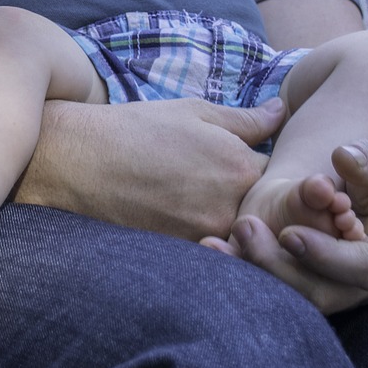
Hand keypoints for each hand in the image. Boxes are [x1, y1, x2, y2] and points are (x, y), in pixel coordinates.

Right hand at [16, 94, 285, 240]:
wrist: (82, 161)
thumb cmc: (138, 129)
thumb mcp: (194, 111)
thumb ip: (245, 118)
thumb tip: (283, 110)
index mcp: (239, 165)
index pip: (284, 178)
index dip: (277, 176)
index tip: (260, 170)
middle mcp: (230, 205)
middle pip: (268, 215)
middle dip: (263, 207)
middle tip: (236, 194)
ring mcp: (206, 236)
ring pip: (244, 238)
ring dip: (239, 228)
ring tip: (210, 208)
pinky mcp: (183, 257)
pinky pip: (215, 255)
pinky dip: (214, 244)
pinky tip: (190, 224)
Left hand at [202, 129, 367, 313]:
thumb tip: (344, 161)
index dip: (328, 256)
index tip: (290, 233)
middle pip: (326, 291)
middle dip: (281, 269)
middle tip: (244, 230)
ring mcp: (346, 280)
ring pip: (301, 293)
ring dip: (258, 272)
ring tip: (215, 245)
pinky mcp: (320, 273)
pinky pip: (286, 280)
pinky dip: (250, 268)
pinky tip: (214, 248)